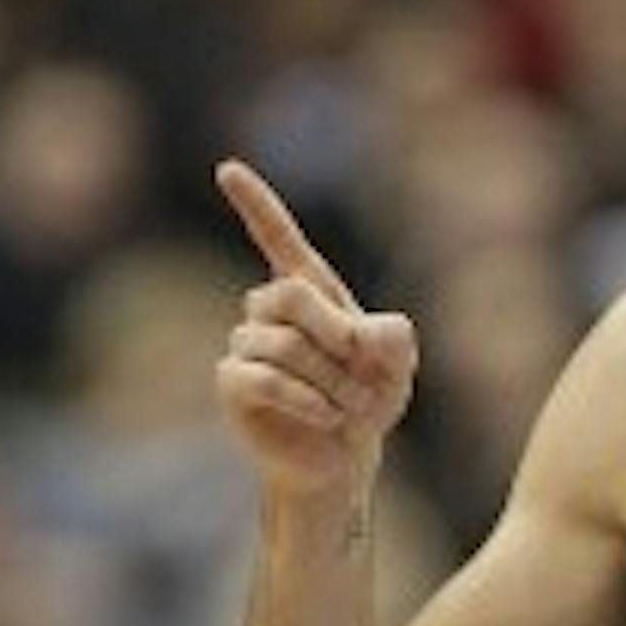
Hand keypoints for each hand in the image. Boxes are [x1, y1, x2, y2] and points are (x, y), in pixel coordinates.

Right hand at [213, 159, 417, 496]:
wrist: (344, 456)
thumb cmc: (369, 399)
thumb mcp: (398, 362)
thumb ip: (392, 334)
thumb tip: (356, 333)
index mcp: (309, 290)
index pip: (277, 238)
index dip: (255, 204)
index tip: (227, 168)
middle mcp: (269, 310)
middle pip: (288, 294)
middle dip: (333, 332)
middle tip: (362, 367)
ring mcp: (246, 344)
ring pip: (282, 344)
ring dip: (330, 379)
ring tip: (349, 405)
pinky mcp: (233, 383)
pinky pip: (265, 379)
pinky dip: (306, 399)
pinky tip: (326, 415)